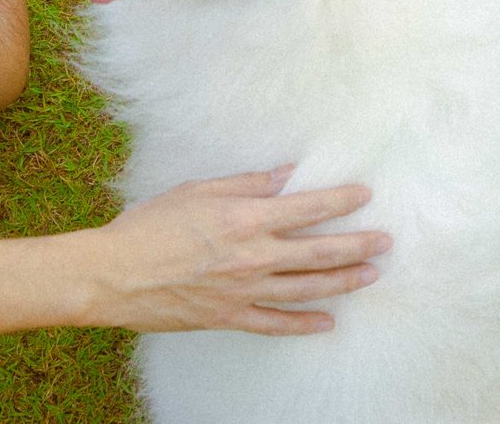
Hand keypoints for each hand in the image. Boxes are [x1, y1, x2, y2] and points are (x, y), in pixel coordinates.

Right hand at [86, 169, 390, 335]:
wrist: (114, 274)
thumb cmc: (150, 225)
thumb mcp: (197, 190)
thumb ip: (246, 184)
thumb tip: (285, 174)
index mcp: (246, 218)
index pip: (308, 208)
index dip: (341, 201)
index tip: (366, 194)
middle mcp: (253, 256)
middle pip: (319, 252)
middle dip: (357, 245)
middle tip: (385, 242)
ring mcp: (244, 291)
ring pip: (306, 289)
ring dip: (343, 283)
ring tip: (369, 276)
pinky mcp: (229, 317)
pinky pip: (276, 324)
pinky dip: (303, 324)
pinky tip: (326, 322)